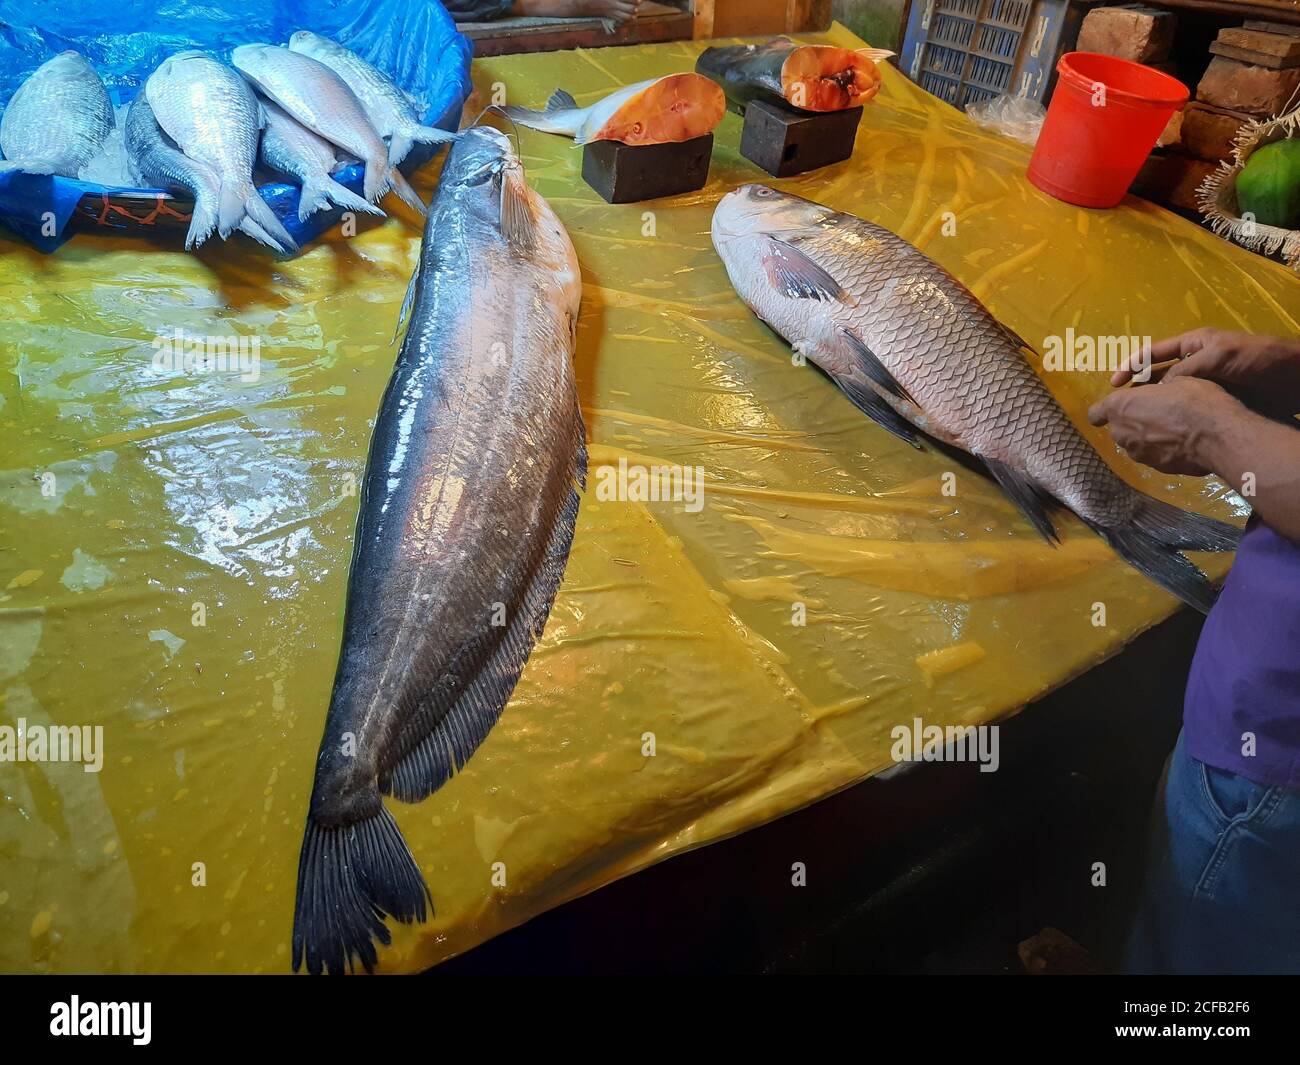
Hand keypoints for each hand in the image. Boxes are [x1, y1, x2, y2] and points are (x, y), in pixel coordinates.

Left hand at [1087, 376, 1241, 475]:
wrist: (1217, 436)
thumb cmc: (1195, 400)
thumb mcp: (1177, 382)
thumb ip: (1155, 393)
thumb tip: (1157, 395)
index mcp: (1121, 407)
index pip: (1096, 413)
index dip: (1103, 412)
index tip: (1114, 409)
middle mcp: (1122, 433)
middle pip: (1118, 429)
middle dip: (1131, 423)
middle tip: (1154, 414)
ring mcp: (1138, 454)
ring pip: (1134, 444)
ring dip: (1146, 438)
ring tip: (1171, 430)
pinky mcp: (1155, 468)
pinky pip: (1153, 456)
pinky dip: (1162, 450)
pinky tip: (1181, 444)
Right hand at [1110, 328, 1299, 416]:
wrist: (1295, 378)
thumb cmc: (1257, 360)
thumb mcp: (1218, 357)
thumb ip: (1186, 370)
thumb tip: (1160, 389)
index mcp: (1193, 344)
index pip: (1152, 353)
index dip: (1130, 367)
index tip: (1113, 385)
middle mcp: (1195, 363)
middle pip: (1158, 375)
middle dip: (1138, 389)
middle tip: (1120, 408)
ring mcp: (1206, 383)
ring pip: (1171, 394)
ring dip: (1154, 406)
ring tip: (1137, 422)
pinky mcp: (1217, 401)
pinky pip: (1188, 408)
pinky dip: (1174, 417)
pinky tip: (1165, 429)